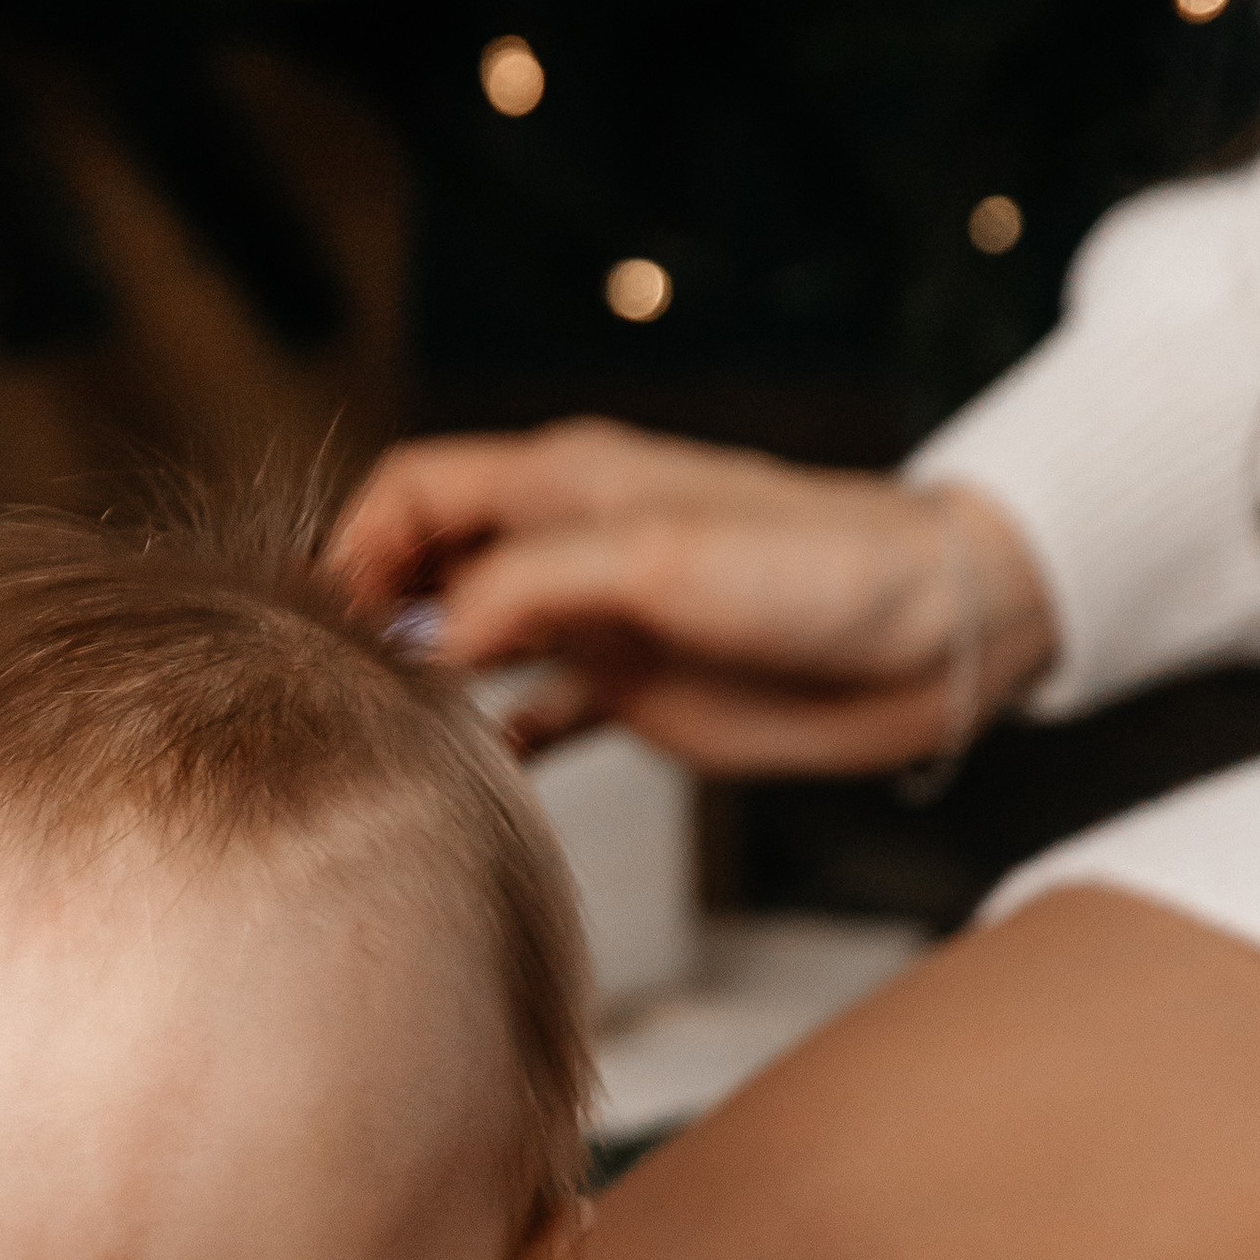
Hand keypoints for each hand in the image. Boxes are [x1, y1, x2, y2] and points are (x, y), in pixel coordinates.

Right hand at [327, 422, 1054, 769]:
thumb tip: (429, 640)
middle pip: (426, 564)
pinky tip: (462, 777)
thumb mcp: (658, 561)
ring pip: (469, 641)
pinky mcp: (634, 692)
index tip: (323, 621)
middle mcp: (567, 545)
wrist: (937, 635)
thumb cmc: (818, 570)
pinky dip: (488, 741)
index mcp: (565, 482)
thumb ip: (532, 586)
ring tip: (382, 736)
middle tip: (338, 691)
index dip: (355, 543)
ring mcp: (596, 621)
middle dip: (371, 615)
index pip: (415, 489)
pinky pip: (531, 714)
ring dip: (422, 682)